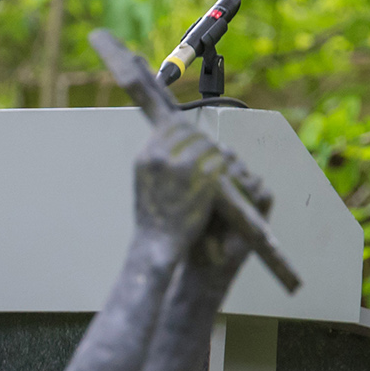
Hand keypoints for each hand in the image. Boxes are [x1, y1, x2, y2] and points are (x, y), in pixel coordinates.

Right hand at [134, 119, 269, 245]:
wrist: (157, 245)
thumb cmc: (152, 218)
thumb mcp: (144, 181)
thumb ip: (156, 159)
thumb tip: (171, 138)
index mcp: (146, 156)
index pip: (172, 125)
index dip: (187, 131)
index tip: (193, 140)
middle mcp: (162, 158)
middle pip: (193, 132)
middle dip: (203, 142)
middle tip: (210, 155)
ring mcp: (183, 168)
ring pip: (210, 145)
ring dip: (216, 155)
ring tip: (218, 168)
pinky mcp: (204, 180)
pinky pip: (221, 162)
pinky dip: (225, 169)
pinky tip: (225, 179)